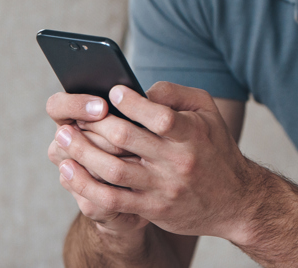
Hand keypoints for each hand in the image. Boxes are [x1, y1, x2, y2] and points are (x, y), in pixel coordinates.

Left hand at [51, 81, 261, 240]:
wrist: (235, 200)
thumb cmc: (215, 148)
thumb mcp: (208, 112)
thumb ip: (176, 94)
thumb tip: (141, 89)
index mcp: (193, 134)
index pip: (159, 116)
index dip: (132, 102)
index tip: (113, 91)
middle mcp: (178, 161)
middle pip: (126, 139)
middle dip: (95, 123)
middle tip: (76, 114)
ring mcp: (163, 187)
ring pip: (112, 170)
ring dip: (81, 152)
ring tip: (63, 137)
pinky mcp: (152, 209)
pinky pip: (110, 199)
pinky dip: (84, 185)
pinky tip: (69, 171)